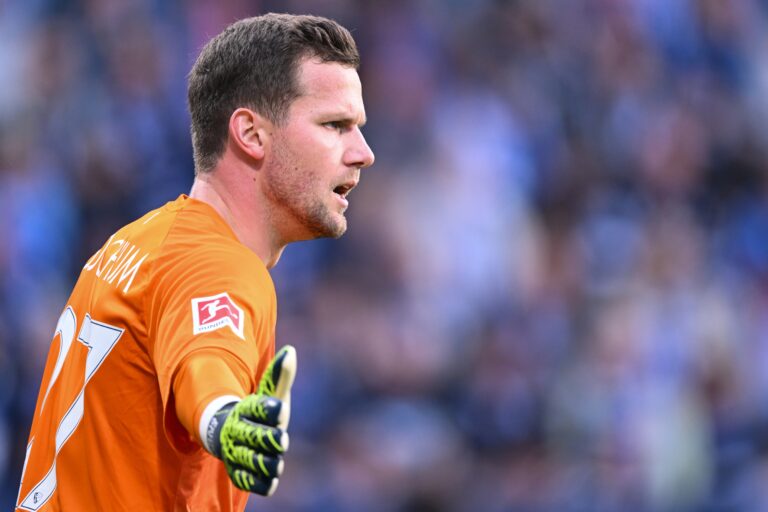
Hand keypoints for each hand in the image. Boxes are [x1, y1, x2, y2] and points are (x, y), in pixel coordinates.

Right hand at [207, 345, 296, 495]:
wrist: (232, 433)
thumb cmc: (259, 411)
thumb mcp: (270, 393)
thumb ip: (280, 376)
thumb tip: (290, 350)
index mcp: (246, 409)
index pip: (255, 408)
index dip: (267, 408)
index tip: (281, 407)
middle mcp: (238, 432)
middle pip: (251, 436)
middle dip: (266, 438)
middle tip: (282, 439)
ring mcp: (237, 453)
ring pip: (250, 460)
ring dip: (264, 462)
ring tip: (277, 462)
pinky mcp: (239, 473)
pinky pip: (247, 481)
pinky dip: (258, 482)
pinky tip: (270, 480)